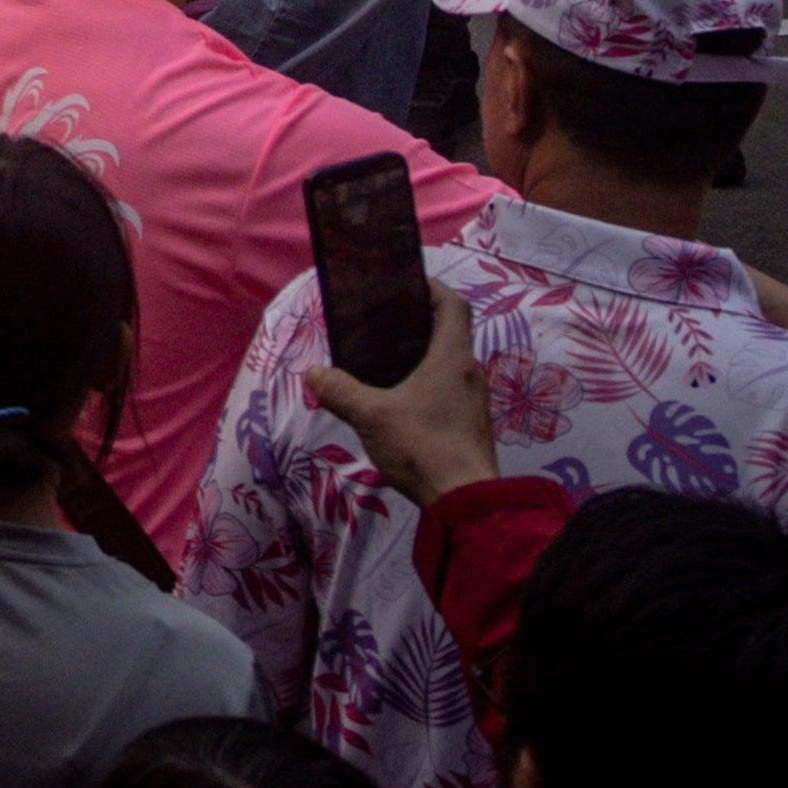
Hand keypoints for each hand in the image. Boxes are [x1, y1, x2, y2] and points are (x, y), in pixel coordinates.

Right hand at [301, 285, 498, 505]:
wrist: (467, 503)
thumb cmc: (424, 446)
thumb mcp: (371, 415)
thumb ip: (339, 390)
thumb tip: (314, 372)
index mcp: (453, 358)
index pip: (453, 305)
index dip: (430, 287)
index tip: (401, 284)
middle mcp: (469, 373)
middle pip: (447, 333)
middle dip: (413, 323)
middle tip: (376, 323)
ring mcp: (473, 402)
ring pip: (446, 363)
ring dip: (417, 356)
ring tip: (379, 362)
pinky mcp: (469, 425)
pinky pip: (446, 389)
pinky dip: (423, 383)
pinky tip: (395, 401)